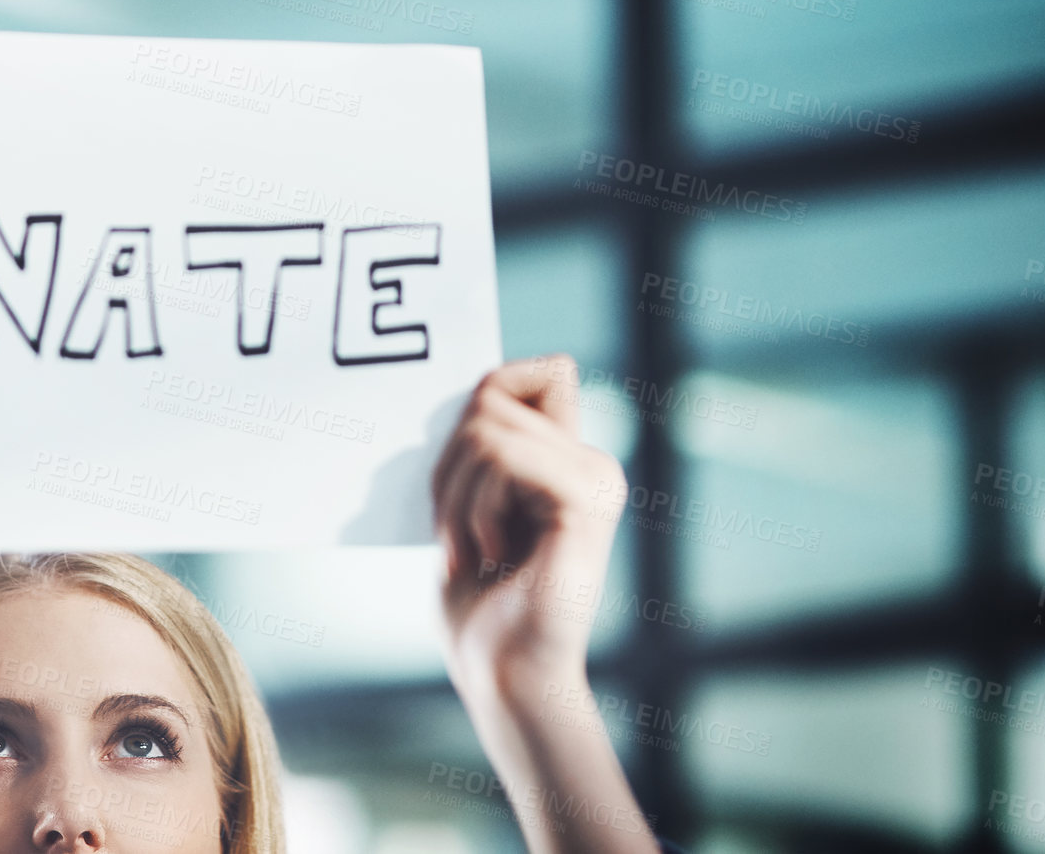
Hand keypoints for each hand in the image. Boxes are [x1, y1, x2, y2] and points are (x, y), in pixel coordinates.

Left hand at [432, 357, 655, 852]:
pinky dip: (474, 507)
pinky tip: (490, 553)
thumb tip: (480, 391)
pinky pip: (506, 457)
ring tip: (471, 550)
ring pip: (487, 430)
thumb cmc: (478, 602)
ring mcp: (596, 478)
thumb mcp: (468, 505)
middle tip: (456, 533)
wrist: (502, 673)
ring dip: (454, 497)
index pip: (534, 371)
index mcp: (567, 460)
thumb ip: (483, 447)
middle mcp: (591, 461)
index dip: (487, 396)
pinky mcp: (586, 500)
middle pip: (492, 396)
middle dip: (448, 465)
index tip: (460, 473)